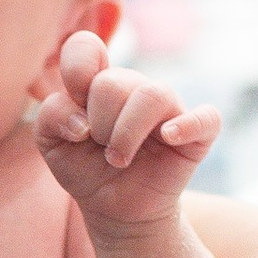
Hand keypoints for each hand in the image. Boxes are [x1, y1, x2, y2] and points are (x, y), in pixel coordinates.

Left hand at [34, 30, 219, 230]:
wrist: (115, 210)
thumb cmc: (85, 169)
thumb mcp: (51, 145)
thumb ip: (50, 117)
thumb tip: (81, 121)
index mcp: (98, 82)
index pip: (86, 47)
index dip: (76, 71)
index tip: (75, 109)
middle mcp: (134, 89)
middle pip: (113, 82)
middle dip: (99, 124)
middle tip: (101, 149)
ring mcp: (168, 110)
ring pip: (152, 94)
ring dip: (126, 133)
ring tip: (118, 159)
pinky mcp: (197, 134)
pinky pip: (206, 117)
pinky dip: (187, 125)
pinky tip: (168, 137)